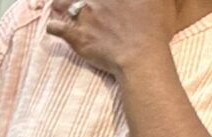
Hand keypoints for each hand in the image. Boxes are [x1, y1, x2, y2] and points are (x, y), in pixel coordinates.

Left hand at [44, 0, 177, 80]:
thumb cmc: (156, 29)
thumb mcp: (160, 2)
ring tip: (55, 4)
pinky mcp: (78, 36)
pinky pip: (57, 29)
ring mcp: (87, 17)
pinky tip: (51, 26)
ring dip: (58, 3)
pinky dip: (53, 26)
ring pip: (64, 3)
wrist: (140, 56)